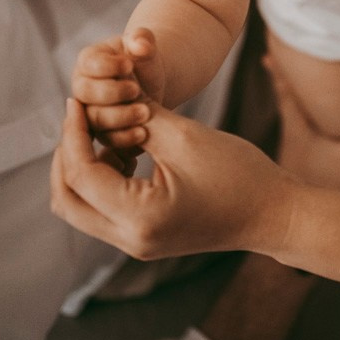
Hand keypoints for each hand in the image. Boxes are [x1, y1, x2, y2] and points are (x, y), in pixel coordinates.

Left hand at [51, 98, 293, 260]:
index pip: (81, 175)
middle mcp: (130, 239)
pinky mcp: (144, 237)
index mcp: (139, 218)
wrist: (272, 214)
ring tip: (106, 130)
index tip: (75, 100)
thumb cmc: (238, 174)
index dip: (72, 133)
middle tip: (79, 117)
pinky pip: (103, 209)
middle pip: (67, 200)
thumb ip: (138, 118)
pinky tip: (126, 149)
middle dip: (66, 155)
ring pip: (81, 207)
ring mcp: (136, 243)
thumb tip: (101, 96)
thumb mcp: (184, 137)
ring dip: (83, 167)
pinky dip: (102, 178)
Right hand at [71, 27, 165, 150]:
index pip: (89, 64)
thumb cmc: (143, 61)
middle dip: (113, 93)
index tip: (129, 65)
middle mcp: (82, 87)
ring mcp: (88, 112)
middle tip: (137, 91)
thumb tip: (140, 43)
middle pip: (86, 94)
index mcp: (88, 61)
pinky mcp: (100, 133)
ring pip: (95, 120)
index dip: (108, 66)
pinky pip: (106, 139)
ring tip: (146, 112)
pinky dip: (125, 138)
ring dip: (121, 118)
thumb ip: (142, 39)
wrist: (151, 84)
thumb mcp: (144, 46)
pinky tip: (143, 133)